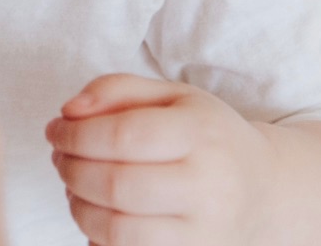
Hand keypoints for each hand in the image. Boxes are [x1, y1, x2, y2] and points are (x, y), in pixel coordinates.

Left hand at [47, 74, 275, 244]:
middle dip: (70, 170)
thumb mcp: (172, 96)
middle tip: (59, 158)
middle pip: (117, 186)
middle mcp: (209, 188)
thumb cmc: (205, 137)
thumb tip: (69, 112)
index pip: (124, 136)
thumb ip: (116, 90)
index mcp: (203, 135)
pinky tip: (97, 215)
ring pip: (119, 231)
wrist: (265, 193)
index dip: (75, 134)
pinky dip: (98, 238)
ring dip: (79, 207)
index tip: (54, 130)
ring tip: (74, 187)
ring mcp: (204, 234)